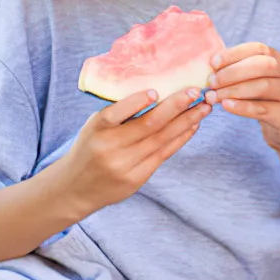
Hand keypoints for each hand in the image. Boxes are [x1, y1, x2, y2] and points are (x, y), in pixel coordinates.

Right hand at [61, 88, 209, 213]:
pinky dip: (181, 138)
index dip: (136, 102)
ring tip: (204, 107)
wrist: (75, 188)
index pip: (116, 113)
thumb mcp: (94, 127)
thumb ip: (119, 113)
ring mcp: (125, 165)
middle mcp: (111, 148)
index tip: (156, 91)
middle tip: (196, 92)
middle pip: (148, 125)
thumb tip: (157, 91)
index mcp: (97, 130)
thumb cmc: (89, 147)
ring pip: (161, 140)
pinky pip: (164, 154)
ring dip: (186, 121)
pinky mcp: (137, 178)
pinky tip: (193, 125)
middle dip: (176, 107)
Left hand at [205, 43, 279, 153]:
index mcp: (279, 59)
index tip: (213, 63)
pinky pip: (262, 109)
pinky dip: (242, 106)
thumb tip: (210, 67)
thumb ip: (239, 71)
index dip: (235, 53)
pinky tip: (226, 105)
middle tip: (212, 82)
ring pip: (263, 86)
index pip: (259, 48)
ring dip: (235, 90)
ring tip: (214, 97)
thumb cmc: (264, 98)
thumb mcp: (255, 80)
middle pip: (263, 66)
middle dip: (233, 72)